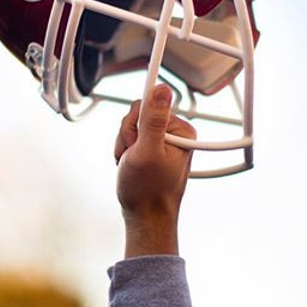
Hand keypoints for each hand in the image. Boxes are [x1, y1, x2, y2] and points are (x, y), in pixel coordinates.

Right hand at [114, 84, 195, 256]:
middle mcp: (174, 134)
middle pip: (138, 115)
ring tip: (132, 164)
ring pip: (130, 127)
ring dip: (124, 145)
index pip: (150, 105)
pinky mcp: (151, 149)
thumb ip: (154, 119)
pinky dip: (125, 151)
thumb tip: (162, 89)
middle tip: (133, 157)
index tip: (135, 137)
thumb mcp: (148, 150)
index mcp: (181, 131)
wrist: (145, 217)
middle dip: (128, 136)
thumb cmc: (148, 191)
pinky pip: (130, 138)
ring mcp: (162, 141)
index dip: (135, 122)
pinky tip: (130, 165)